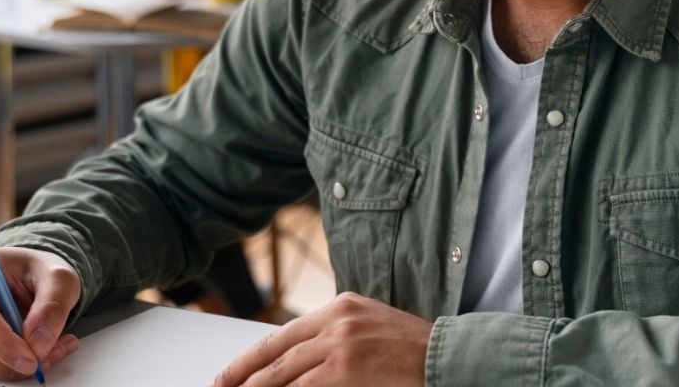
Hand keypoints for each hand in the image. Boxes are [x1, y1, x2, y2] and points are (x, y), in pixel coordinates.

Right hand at [0, 247, 82, 379]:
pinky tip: (36, 356)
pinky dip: (7, 369)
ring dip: (9, 368)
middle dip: (6, 361)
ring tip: (47, 355)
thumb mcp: (59, 277)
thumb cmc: (36, 271)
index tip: (32, 358)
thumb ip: (53, 305)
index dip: (3, 343)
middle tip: (42, 363)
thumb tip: (38, 343)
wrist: (28, 277)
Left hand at [213, 292, 430, 386]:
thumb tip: (296, 363)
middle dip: (242, 373)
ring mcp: (340, 342)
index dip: (252, 356)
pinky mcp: (346, 366)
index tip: (231, 373)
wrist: (447, 354)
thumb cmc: (414, 349)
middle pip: (275, 350)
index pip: (284, 333)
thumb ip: (334, 337)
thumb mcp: (369, 328)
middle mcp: (335, 319)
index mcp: (339, 306)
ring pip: (282, 371)